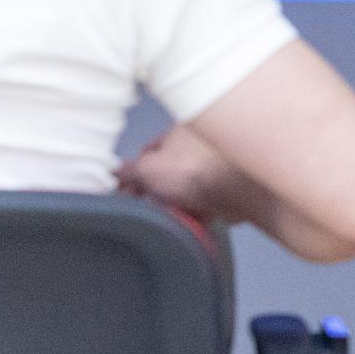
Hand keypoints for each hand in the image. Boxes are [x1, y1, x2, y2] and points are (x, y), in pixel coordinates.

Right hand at [119, 125, 250, 221]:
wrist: (237, 190)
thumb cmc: (195, 169)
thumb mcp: (150, 168)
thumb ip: (131, 171)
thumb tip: (116, 171)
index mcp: (179, 132)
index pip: (149, 151)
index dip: (136, 171)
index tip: (127, 190)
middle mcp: (198, 147)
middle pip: (168, 172)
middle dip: (156, 192)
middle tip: (147, 207)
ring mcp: (213, 169)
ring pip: (185, 190)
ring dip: (175, 205)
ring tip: (169, 215)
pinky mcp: (226, 190)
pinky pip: (202, 204)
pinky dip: (194, 214)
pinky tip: (188, 221)